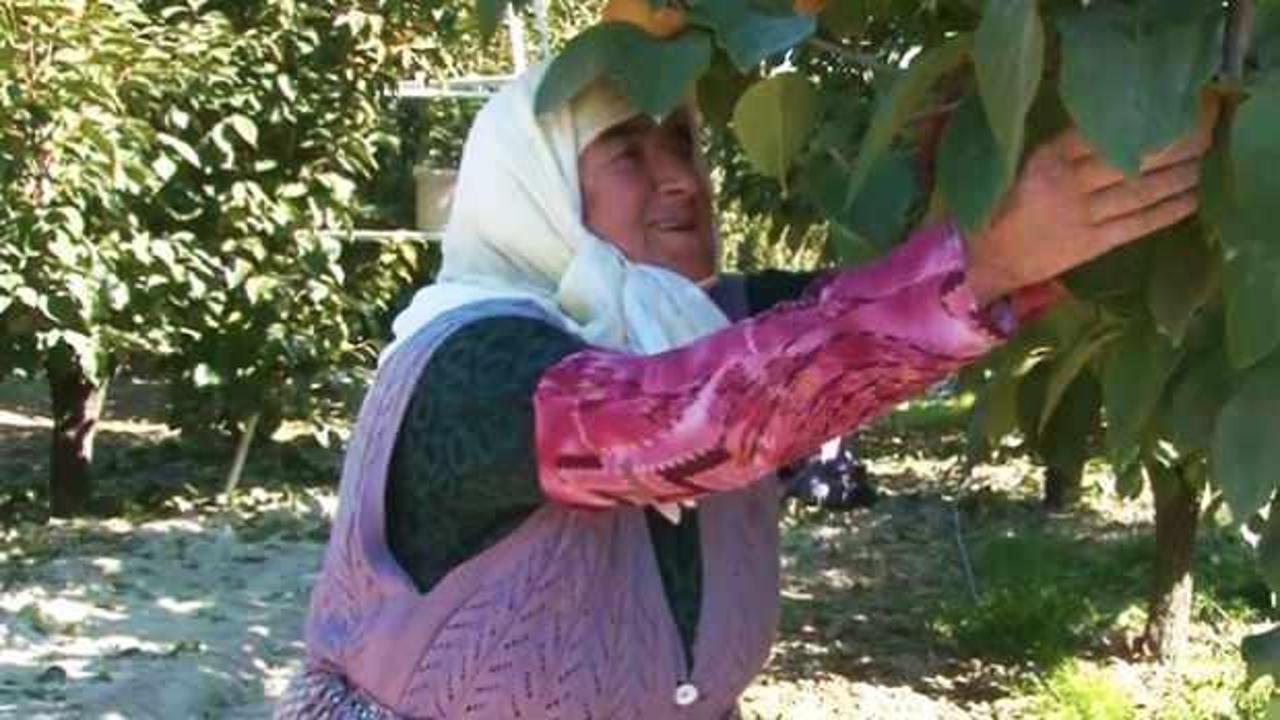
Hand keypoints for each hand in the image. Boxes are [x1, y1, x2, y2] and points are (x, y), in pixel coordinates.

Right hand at [965, 112, 1215, 304]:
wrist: (979, 262)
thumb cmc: (994, 210)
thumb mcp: (1013, 167)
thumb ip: (1054, 149)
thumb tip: (1102, 125)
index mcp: (1045, 158)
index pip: (1101, 132)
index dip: (1139, 121)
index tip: (1169, 107)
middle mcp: (1067, 183)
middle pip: (1131, 158)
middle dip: (1174, 143)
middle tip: (1206, 129)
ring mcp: (1080, 215)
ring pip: (1140, 190)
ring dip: (1179, 174)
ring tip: (1207, 159)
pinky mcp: (1089, 244)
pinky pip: (1137, 224)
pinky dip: (1167, 211)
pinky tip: (1193, 198)